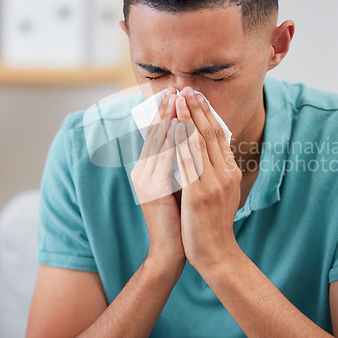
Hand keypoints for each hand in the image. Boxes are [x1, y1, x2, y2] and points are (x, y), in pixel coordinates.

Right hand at [131, 86, 184, 266]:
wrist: (173, 249)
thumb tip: (193, 141)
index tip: (178, 94)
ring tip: (177, 98)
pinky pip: (163, 159)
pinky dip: (171, 140)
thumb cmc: (180, 217)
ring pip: (158, 142)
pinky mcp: (153, 190)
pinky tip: (179, 125)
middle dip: (166, 109)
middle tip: (177, 87)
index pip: (158, 136)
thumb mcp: (178, 184)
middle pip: (155, 134)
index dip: (167, 114)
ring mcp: (146, 180)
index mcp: (149, 169)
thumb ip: (181, 163)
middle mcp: (143, 171)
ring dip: (168, 118)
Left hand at [174, 87, 241, 269]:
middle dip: (198, 108)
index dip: (207, 113)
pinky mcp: (199, 193)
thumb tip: (205, 150)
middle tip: (187, 88)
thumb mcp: (220, 192)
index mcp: (230, 171)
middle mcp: (225, 173)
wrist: (217, 254)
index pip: (219, 135)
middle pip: (210, 132)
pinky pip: (188, 160)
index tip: (197, 96)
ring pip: (199, 141)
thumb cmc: (214, 223)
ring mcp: (213, 182)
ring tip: (178, 98)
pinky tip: (173, 125)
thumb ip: (214, 170)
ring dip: (187, 116)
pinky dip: (181, 140)